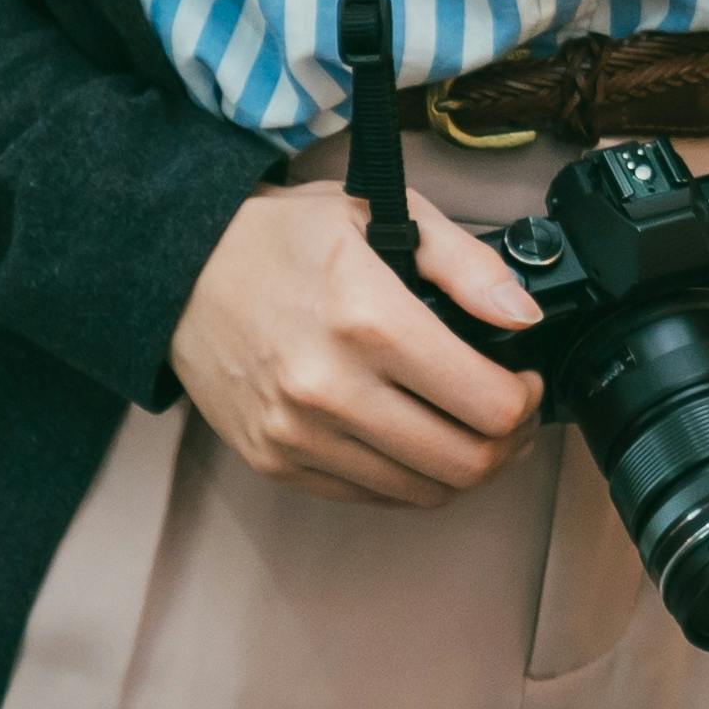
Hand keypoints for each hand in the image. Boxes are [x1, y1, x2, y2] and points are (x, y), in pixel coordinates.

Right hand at [167, 181, 545, 501]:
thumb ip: (466, 265)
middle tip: (514, 415)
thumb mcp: (384, 212)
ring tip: (471, 429)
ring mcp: (298, 434)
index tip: (526, 379)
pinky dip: (410, 479)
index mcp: (369, 321)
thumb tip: (523, 317)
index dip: (528, 400)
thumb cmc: (286, 236)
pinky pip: (370, 497)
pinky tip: (417, 440)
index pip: (489, 404)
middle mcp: (331, 388)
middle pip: (466, 462)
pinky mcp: (275, 460)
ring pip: (423, 491)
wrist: (180, 268)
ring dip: (466, 469)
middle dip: (511, 444)